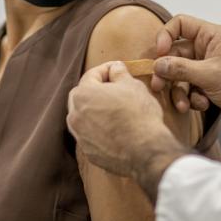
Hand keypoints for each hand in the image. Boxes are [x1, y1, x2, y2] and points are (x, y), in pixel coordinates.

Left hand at [67, 61, 178, 177]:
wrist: (145, 150)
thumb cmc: (138, 113)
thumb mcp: (132, 85)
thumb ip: (119, 73)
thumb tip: (115, 68)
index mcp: (84, 94)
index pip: (91, 75)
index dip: (106, 69)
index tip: (118, 69)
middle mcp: (75, 115)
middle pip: (81, 95)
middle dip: (95, 89)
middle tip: (114, 88)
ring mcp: (80, 136)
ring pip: (82, 116)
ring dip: (94, 110)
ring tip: (113, 109)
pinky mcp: (88, 152)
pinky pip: (89, 135)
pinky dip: (98, 129)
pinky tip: (114, 128)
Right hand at [151, 15, 220, 130]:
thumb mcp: (209, 75)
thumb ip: (180, 69)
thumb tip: (157, 65)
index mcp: (211, 36)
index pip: (181, 24)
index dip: (166, 36)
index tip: (159, 54)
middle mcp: (208, 47)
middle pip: (176, 53)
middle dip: (168, 72)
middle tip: (158, 87)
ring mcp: (208, 66)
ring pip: (181, 73)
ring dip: (180, 90)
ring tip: (184, 105)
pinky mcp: (208, 83)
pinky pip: (190, 86)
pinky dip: (192, 97)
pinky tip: (202, 104)